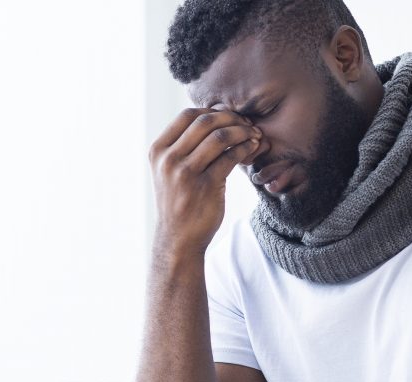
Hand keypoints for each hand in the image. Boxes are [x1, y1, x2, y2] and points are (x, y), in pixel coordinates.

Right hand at [148, 108, 261, 256]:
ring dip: (242, 131)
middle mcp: (168, 159)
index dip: (212, 111)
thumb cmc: (178, 202)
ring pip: (220, 137)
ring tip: (254, 135)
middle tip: (247, 124)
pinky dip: (246, 148)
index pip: (186, 115)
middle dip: (231, 118)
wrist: (178, 239)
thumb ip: (182, 146)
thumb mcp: (168, 171)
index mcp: (158, 151)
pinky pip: (231, 157)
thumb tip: (214, 118)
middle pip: (205, 122)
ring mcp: (185, 173)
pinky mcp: (206, 186)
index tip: (228, 118)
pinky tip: (253, 148)